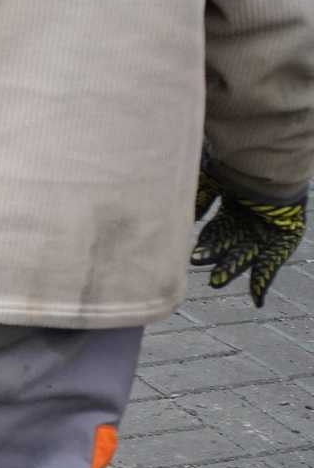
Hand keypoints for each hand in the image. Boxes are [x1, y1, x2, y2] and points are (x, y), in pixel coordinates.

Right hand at [192, 175, 304, 308]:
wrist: (273, 167)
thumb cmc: (241, 168)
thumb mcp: (212, 181)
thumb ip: (199, 200)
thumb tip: (184, 217)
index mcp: (232, 211)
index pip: (214, 233)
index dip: (204, 244)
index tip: (191, 254)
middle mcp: (248, 225)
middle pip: (227, 245)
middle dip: (213, 256)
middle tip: (198, 263)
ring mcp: (264, 234)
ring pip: (244, 256)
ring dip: (231, 269)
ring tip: (216, 281)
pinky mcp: (283, 242)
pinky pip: (271, 264)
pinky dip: (263, 280)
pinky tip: (258, 300)